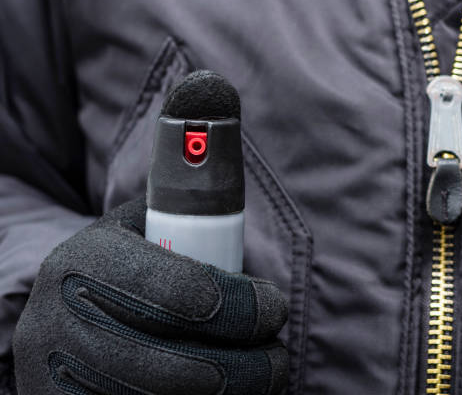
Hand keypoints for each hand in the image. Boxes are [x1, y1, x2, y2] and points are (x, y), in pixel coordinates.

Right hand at [12, 198, 287, 394]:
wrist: (56, 317)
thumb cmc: (121, 267)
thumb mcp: (138, 228)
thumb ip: (183, 218)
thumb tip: (238, 212)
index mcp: (84, 260)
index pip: (185, 293)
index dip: (244, 306)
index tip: (274, 308)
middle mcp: (59, 321)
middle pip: (184, 367)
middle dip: (251, 365)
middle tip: (277, 356)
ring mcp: (58, 377)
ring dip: (234, 393)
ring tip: (262, 376)